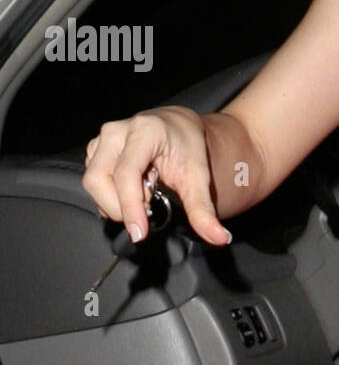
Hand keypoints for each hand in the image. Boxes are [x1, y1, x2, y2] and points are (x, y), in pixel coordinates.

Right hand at [83, 105, 232, 246]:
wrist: (178, 126)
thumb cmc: (187, 147)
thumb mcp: (199, 177)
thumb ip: (204, 210)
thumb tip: (220, 238)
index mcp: (144, 131)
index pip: (126, 174)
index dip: (130, 207)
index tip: (139, 233)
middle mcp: (117, 132)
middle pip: (99, 180)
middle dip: (121, 206)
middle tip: (148, 207)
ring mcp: (101, 139)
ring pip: (92, 182)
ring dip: (115, 201)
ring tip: (144, 194)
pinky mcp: (95, 149)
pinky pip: (93, 181)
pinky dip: (110, 196)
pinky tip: (133, 190)